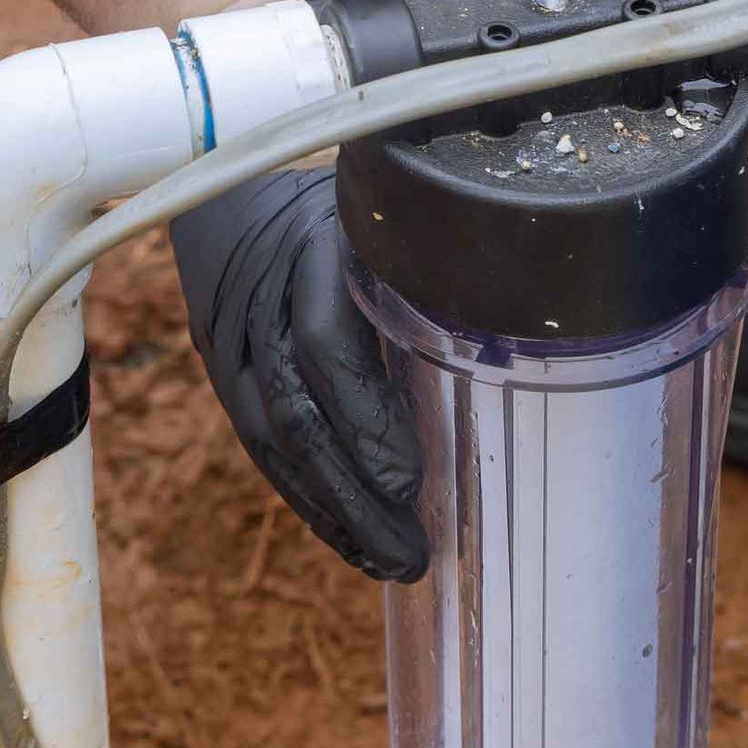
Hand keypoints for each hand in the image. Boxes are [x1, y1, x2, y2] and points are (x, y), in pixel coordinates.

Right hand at [172, 167, 428, 582]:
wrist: (229, 185)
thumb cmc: (345, 206)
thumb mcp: (388, 215)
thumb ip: (434, 264)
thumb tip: (526, 318)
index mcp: (313, 247)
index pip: (324, 343)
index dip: (363, 417)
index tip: (411, 480)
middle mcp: (261, 296)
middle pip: (296, 413)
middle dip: (354, 495)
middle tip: (411, 554)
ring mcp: (230, 337)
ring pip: (271, 441)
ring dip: (331, 511)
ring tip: (387, 562)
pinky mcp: (220, 368)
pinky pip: (259, 445)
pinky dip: (307, 496)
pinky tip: (348, 537)